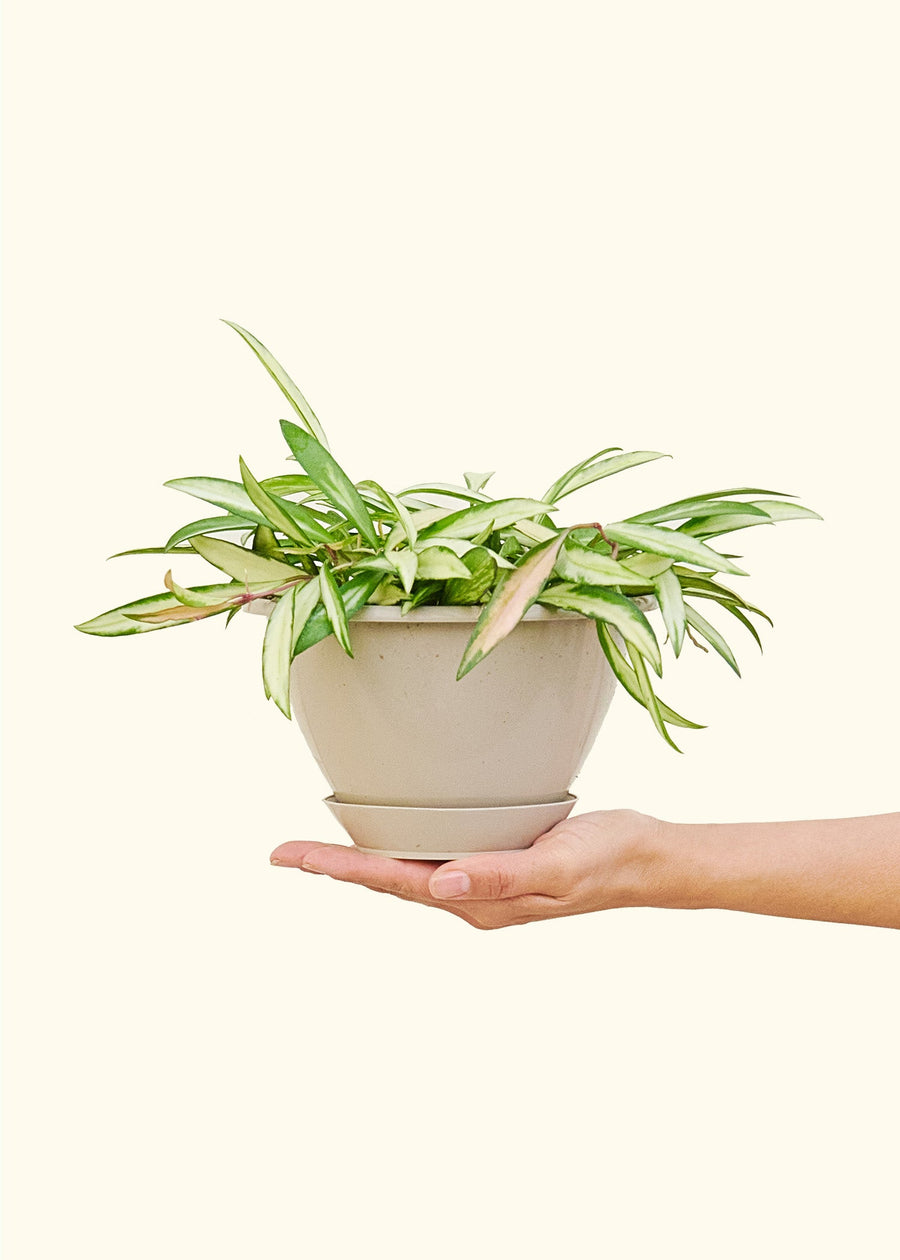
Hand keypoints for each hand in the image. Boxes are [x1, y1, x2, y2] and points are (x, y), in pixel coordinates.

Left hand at [269, 809, 664, 929]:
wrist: (647, 860)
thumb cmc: (606, 860)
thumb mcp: (557, 866)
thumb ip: (500, 876)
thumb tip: (439, 883)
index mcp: (476, 901)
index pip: (391, 882)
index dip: (336, 867)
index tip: (287, 857)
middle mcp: (469, 895)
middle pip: (387, 880)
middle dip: (335, 867)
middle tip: (283, 853)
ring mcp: (481, 881)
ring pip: (406, 871)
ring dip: (362, 861)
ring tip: (319, 849)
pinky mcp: (496, 860)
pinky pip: (434, 855)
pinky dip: (400, 846)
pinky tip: (393, 832)